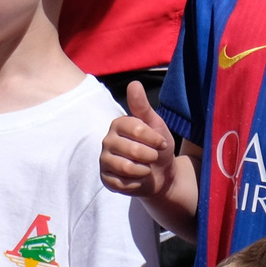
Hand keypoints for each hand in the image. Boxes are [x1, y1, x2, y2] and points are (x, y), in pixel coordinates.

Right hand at [100, 81, 180, 199]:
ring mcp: (104, 160)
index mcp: (118, 124)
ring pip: (126, 167)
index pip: (136, 129)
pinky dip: (136, 182)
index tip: (162, 142)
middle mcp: (107, 140)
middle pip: (132, 150)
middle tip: (154, 156)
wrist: (160, 174)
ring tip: (146, 167)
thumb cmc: (158, 146)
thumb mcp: (156, 125)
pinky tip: (138, 178)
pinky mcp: (105, 179)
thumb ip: (143, 106)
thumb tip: (134, 83)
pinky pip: (122, 183)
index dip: (154, 138)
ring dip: (144, 170)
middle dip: (151, 155)